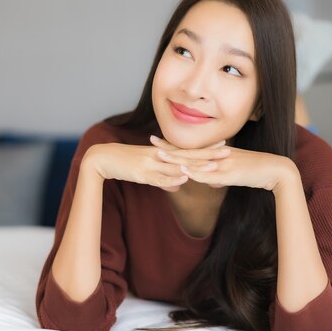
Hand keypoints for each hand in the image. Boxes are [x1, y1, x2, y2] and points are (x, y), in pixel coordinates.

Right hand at [84, 139, 227, 192]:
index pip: (188, 150)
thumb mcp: (146, 170)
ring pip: (177, 165)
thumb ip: (163, 177)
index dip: (206, 148)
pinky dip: (170, 179)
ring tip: (213, 167)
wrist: (103, 159)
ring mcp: (151, 163)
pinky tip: (182, 180)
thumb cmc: (125, 164)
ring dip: (195, 166)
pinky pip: (158, 177)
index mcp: (162, 152)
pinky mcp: (141, 173)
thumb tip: (178, 186)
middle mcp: (159, 155)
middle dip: (209, 154)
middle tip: (228, 151)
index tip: (224, 144)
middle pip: (188, 155)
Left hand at [150, 136, 292, 190]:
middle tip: (151, 140)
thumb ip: (219, 176)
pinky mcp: (229, 173)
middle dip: (170, 146)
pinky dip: (195, 171)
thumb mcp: (234, 175)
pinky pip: (209, 173)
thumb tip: (208, 181)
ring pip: (195, 161)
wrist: (276, 171)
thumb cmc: (256, 173)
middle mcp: (218, 155)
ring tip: (160, 154)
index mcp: (218, 154)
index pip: (192, 149)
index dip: (176, 145)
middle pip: (189, 151)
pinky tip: (183, 170)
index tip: (160, 140)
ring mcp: (223, 163)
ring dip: (177, 157)